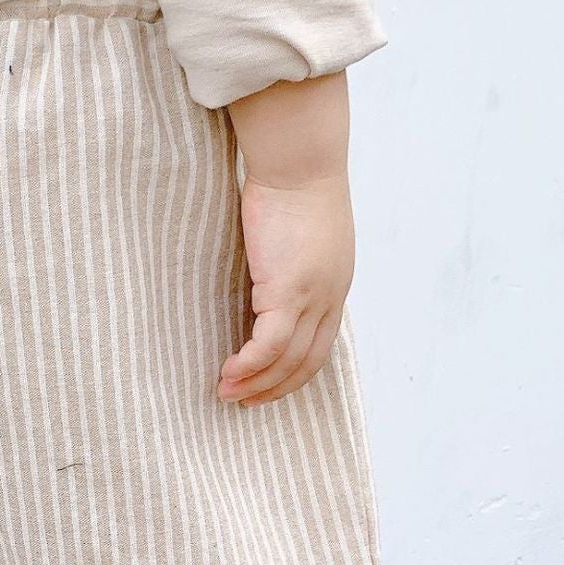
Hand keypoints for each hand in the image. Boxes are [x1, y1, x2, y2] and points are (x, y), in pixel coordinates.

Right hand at [216, 71, 354, 407]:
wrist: (299, 163)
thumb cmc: (294, 185)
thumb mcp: (301, 233)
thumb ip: (291, 260)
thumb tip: (265, 274)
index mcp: (336, 284)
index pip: (320, 344)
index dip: (294, 371)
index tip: (267, 383)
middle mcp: (330, 297)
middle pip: (307, 361)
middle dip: (275, 388)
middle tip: (244, 401)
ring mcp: (312, 297)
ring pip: (287, 360)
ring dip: (256, 383)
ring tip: (227, 393)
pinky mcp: (288, 292)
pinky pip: (268, 345)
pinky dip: (249, 365)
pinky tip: (228, 372)